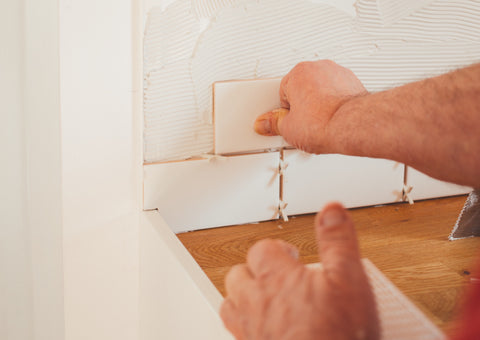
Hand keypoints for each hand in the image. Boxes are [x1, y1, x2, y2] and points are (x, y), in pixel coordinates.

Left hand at [220, 203, 378, 339]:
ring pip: (230, 304)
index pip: (262, 249)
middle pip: (238, 275)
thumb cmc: (336, 335)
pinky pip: (236, 334)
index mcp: (276, 278)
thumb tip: (331, 210)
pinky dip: (243, 327)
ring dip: (241, 297)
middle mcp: (256, 302)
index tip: (290, 253)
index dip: (275, 248)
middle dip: (253, 270)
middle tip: (272, 274)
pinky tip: (260, 331)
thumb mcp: (349, 279)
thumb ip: (338, 242)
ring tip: (259, 297)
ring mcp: (250, 330)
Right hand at [254, 60, 366, 153]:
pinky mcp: (354, 83)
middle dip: (302, 106)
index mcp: (298, 72)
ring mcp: (338, 74)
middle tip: (303, 124)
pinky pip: (339, 93)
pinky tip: (333, 120)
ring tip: (320, 123)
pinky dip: (336, 104)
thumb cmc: (324, 122)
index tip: (288, 122)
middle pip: (303, 88)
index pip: (282, 92)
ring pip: (322, 89)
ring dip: (320, 104)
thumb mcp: (288, 129)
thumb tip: (266, 123)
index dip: (285, 112)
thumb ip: (274, 123)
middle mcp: (319, 68)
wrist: (352, 126)